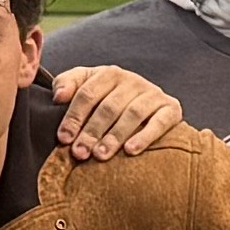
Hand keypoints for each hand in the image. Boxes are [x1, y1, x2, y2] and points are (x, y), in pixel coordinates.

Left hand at [48, 63, 187, 161]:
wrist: (149, 106)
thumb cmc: (107, 99)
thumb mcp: (85, 86)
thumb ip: (67, 85)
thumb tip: (58, 97)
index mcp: (109, 74)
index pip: (87, 94)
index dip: (74, 117)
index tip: (63, 138)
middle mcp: (132, 81)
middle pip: (108, 107)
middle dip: (91, 131)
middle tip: (80, 153)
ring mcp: (153, 94)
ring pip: (132, 114)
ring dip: (115, 136)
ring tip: (100, 156)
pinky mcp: (171, 108)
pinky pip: (160, 121)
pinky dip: (146, 136)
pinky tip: (131, 151)